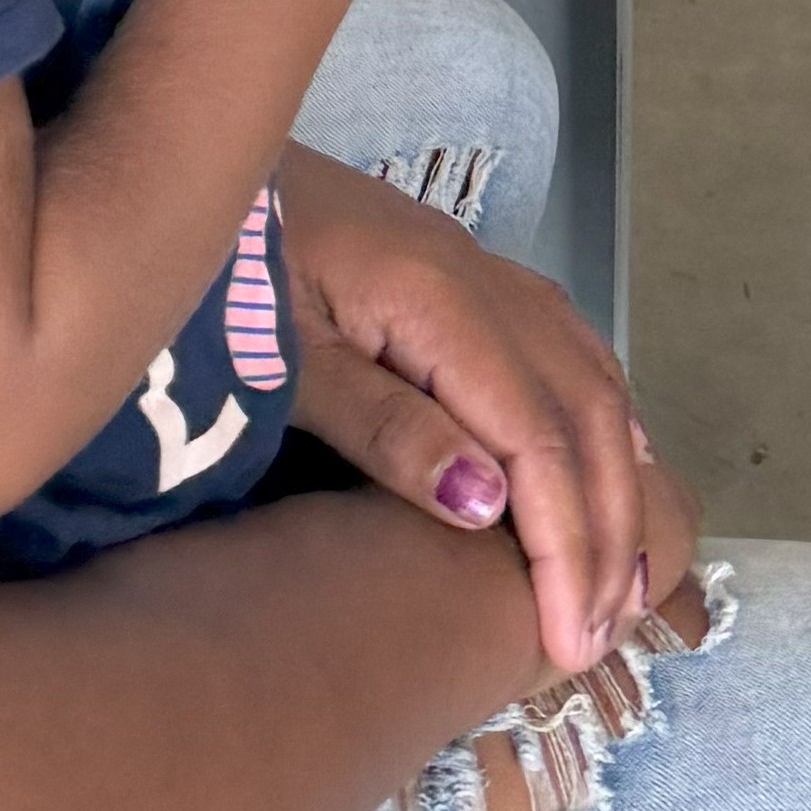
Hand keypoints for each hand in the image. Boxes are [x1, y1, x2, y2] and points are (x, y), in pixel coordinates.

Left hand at [273, 145, 699, 677]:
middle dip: (606, 528)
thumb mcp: (283, 365)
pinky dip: (601, 419)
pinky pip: (566, 347)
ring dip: (617, 479)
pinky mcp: (460, 269)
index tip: (569, 642)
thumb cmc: (220, 274)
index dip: (565, 544)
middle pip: (584, 410)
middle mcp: (478, 276)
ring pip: (590, 375)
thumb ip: (380, 426)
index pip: (536, 437)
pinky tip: (609, 468)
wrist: (191, 168)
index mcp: (437, 299)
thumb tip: (489, 506)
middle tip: (600, 636)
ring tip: (619, 581)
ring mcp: (475, 265)